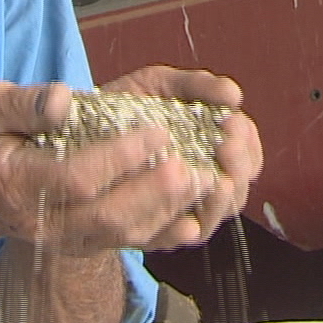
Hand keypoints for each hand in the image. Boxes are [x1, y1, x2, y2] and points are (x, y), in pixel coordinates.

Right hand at [0, 67, 262, 254]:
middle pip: (110, 217)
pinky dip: (171, 230)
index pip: (77, 179)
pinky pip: (135, 244)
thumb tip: (64, 100)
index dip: (120, 159)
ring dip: (172, 210)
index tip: (156, 131)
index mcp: (19, 184)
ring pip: (128, 236)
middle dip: (156, 191)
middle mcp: (47, 223)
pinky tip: (200, 210)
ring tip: (207, 180)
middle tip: (192, 163)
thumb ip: (22, 103)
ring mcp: (71, 239)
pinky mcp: (90, 244)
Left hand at [102, 66, 263, 247]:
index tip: (230, 123)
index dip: (246, 141)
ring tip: (211, 178)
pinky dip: (188, 230)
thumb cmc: (125, 106)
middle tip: (224, 147)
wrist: (74, 130)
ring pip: (217, 213)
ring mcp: (181, 204)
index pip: (248, 153)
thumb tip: (234, 94)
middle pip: (239, 185)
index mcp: (212, 145)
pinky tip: (188, 220)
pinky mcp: (155, 226)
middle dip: (238, 166)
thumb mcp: (160, 86)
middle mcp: (203, 178)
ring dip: (220, 198)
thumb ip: (197, 86)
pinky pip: (180, 236)